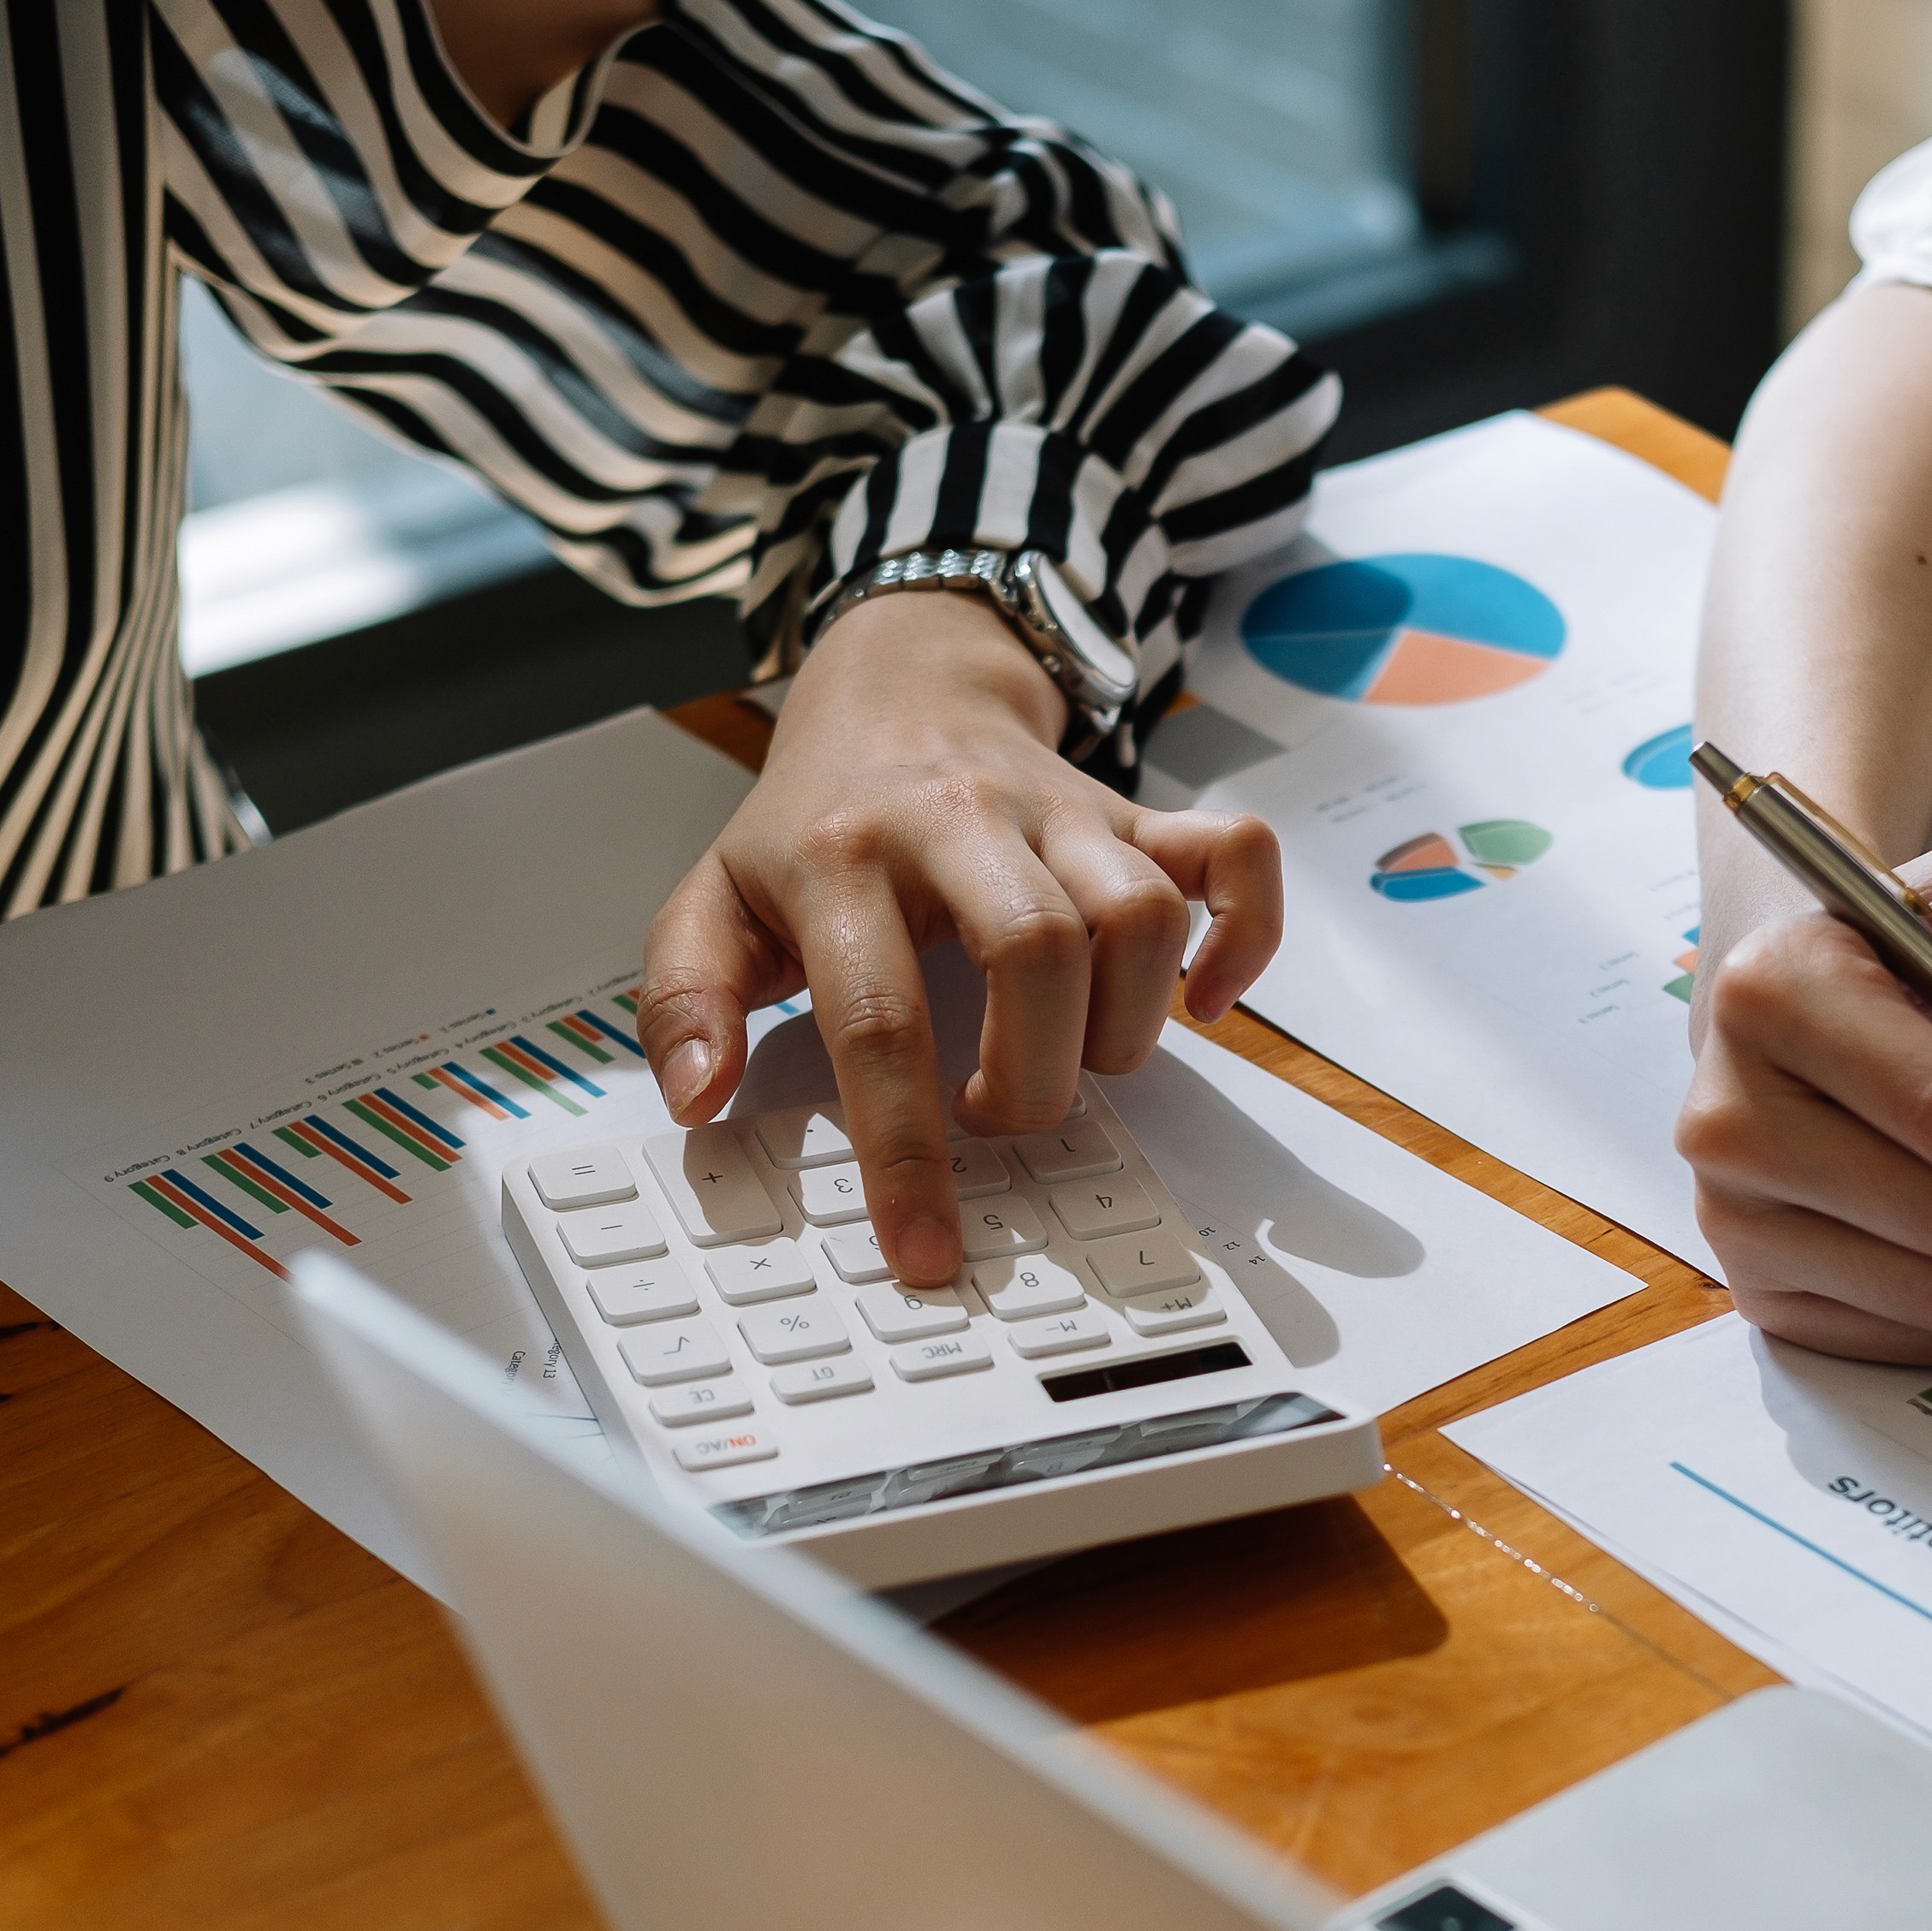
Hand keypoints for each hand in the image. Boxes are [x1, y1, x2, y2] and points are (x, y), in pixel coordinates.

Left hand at [637, 591, 1281, 1287]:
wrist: (897, 684)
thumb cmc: (814, 820)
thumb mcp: (714, 897)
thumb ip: (686, 996)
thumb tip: (698, 1095)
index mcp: (842, 857)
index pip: (879, 1019)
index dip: (904, 1149)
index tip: (927, 1246)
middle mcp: (958, 821)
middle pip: (1037, 951)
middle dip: (1034, 1078)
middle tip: (999, 1116)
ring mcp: (1060, 810)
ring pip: (1137, 913)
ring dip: (1122, 1024)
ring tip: (1071, 1058)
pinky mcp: (1134, 809)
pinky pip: (1235, 855)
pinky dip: (1244, 936)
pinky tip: (1200, 999)